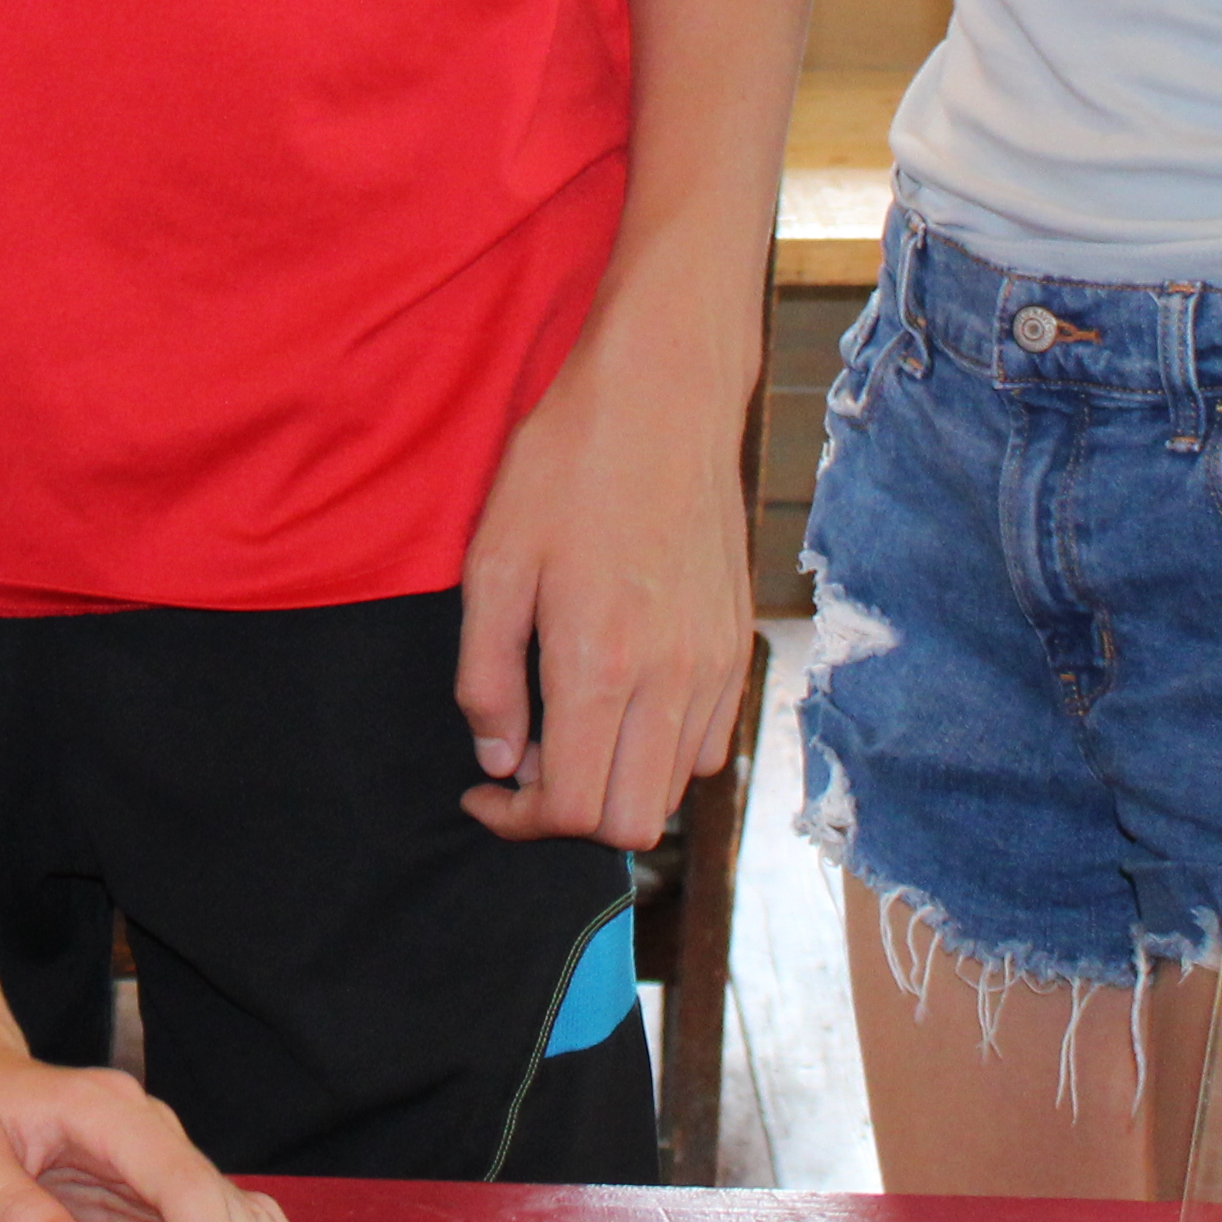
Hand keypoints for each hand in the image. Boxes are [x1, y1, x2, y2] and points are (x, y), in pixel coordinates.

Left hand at [453, 313, 758, 844]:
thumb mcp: (493, 564)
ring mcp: (714, 664)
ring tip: (567, 728)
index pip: (575, 810)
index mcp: (601, 663)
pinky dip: (661, 752)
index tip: (484, 792)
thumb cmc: (566, 468)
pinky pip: (709, 743)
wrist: (661, 399)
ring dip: (615, 783)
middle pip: (631, 822)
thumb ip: (489, 677)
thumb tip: (498, 762)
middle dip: (568, 815)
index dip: (520, 822)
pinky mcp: (737, 644)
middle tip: (524, 764)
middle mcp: (671, 679)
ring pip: (673, 789)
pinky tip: (620, 702)